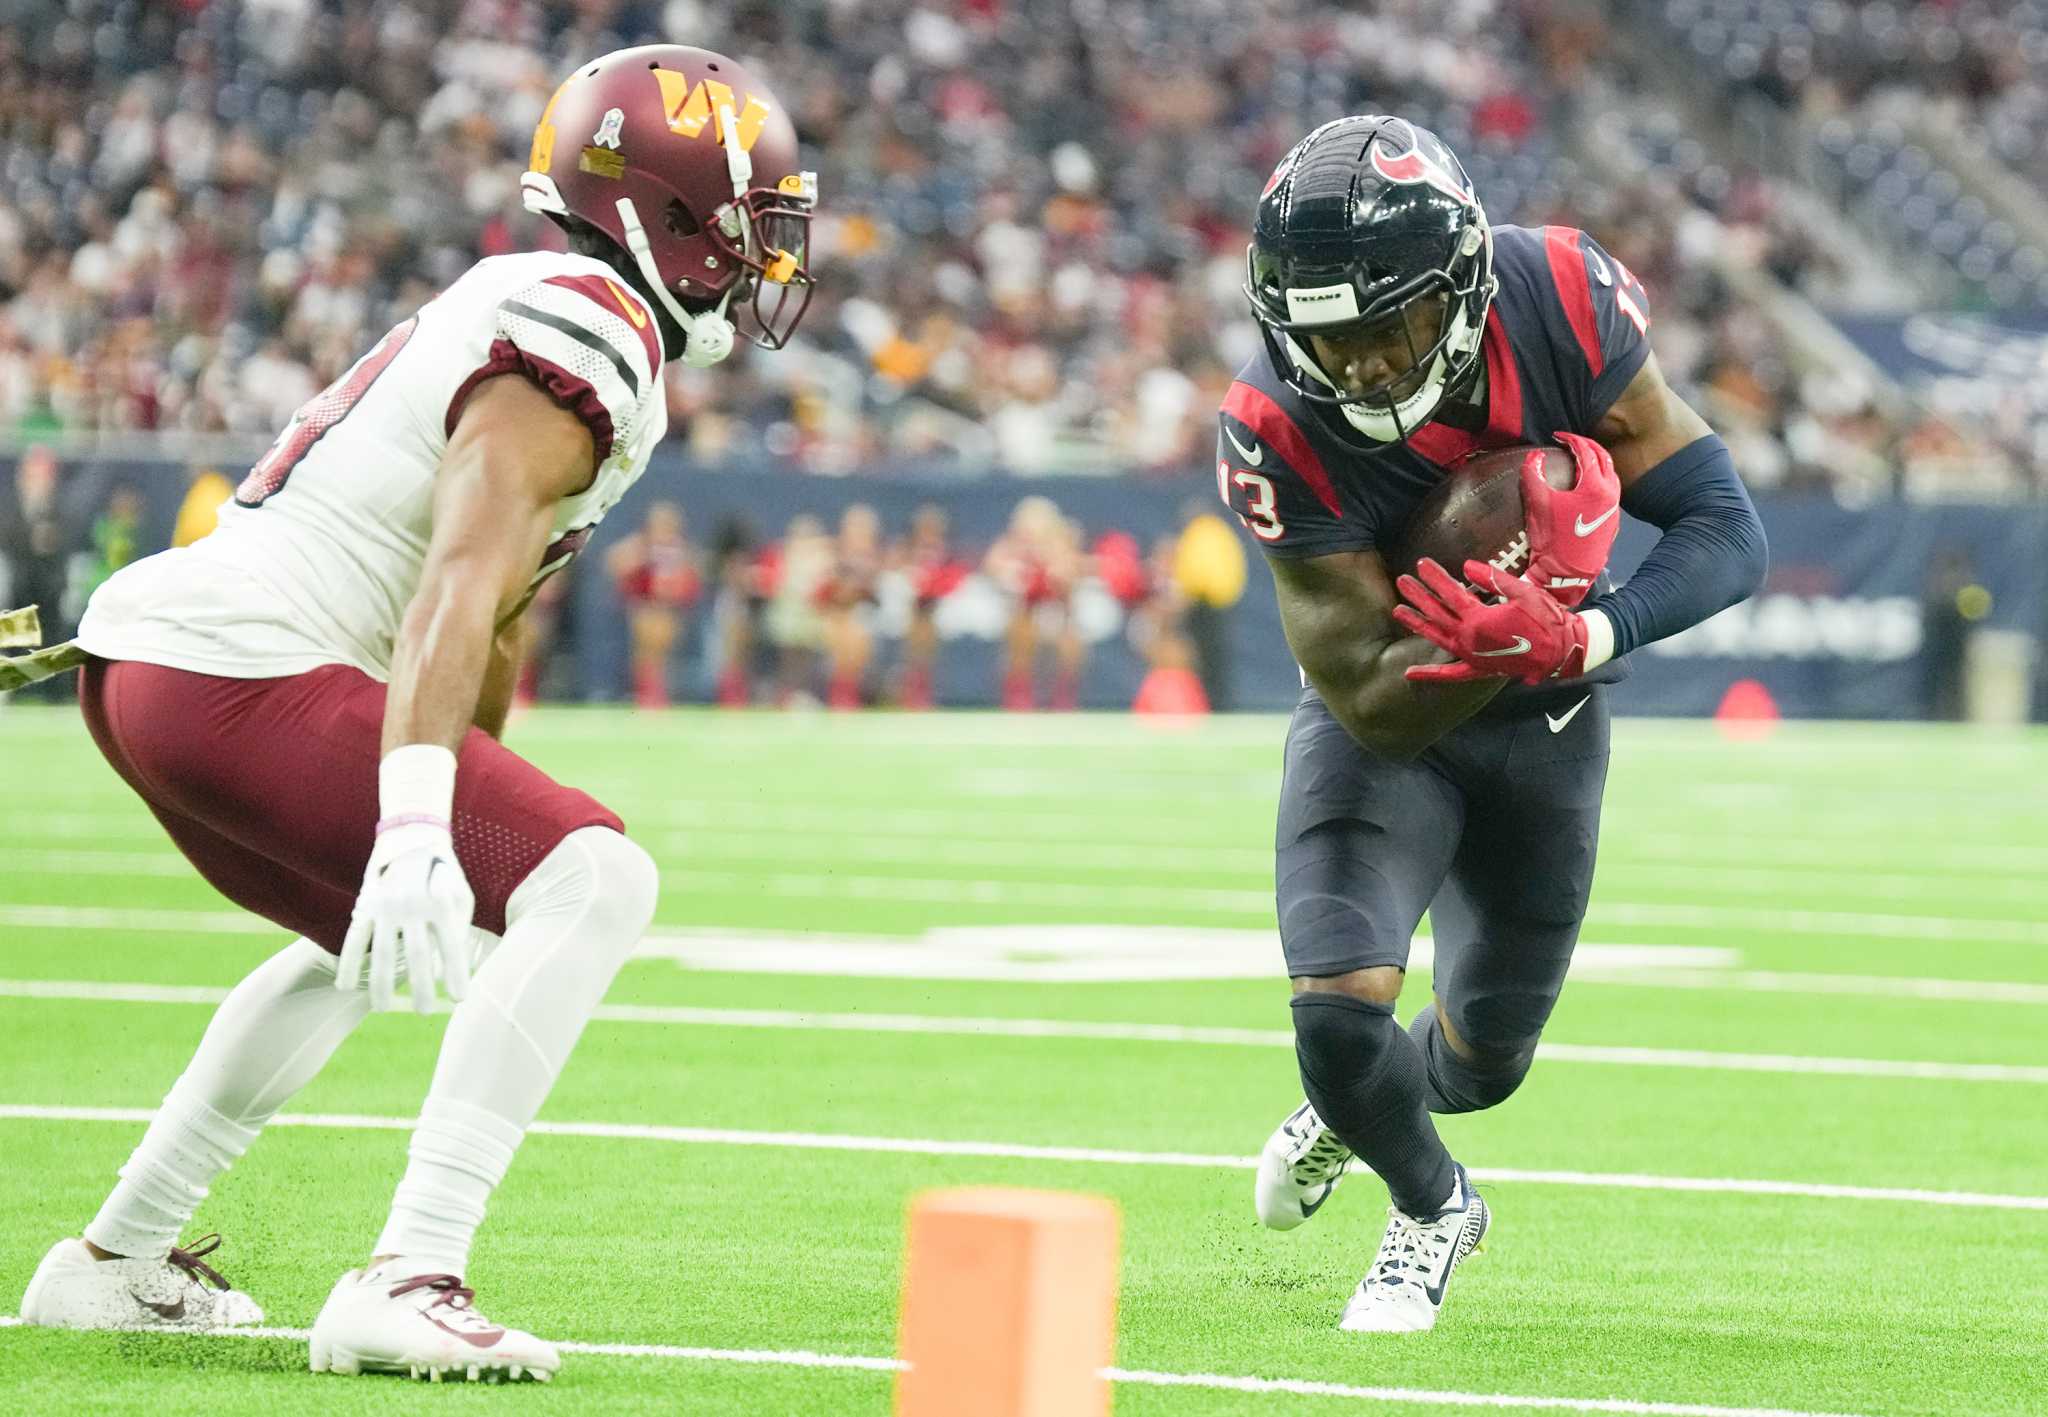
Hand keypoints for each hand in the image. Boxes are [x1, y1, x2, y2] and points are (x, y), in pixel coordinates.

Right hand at [337, 821, 475, 1012]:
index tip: (459, 999)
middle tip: (425, 1012)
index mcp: (442, 903)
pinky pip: (355, 938)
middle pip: (417, 954)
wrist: (412, 838)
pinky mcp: (366, 904)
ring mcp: (387, 905)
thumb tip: (450, 970)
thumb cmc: (444, 876)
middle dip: (421, 986)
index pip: (452, 946)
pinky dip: (348, 963)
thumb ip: (459, 931)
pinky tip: (344, 986)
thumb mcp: (461, 897)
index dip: (456, 974)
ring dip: (380, 983)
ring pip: (381, 951)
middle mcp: (414, 905)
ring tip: (382, 1008)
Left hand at [1392, 557, 1588, 684]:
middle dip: (1419, 595)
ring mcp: (1470, 655)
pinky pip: (1450, 673)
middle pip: (1437, 613)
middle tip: (1401, 580)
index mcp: (1479, 619)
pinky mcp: (1477, 668)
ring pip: (1436, 637)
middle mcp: (1469, 638)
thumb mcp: (1523, 591)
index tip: (1421, 563)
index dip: (1435, 577)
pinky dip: (1430, 674)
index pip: (1450, 593)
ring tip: (1398, 611)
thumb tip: (1466, 565)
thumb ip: (1493, 579)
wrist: (1560, 650)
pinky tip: (1408, 673)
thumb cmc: (1545, 618)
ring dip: (1416, 623)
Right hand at [1521, 431, 1619, 606]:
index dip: (1572, 440)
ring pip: (1611, 476)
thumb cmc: (1553, 540)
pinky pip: (1610, 494)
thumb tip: (1533, 456)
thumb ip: (1533, 475)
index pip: (1587, 451)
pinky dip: (1600, 482)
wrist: (1567, 576)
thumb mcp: (1538, 504)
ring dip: (1598, 464)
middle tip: (1572, 443)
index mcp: (1595, 486)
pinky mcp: (1612, 524)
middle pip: (1605, 459)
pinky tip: (1585, 489)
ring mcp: (1614, 511)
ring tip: (1581, 462)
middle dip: (1589, 447)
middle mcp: (1611, 495)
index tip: (1559, 436)